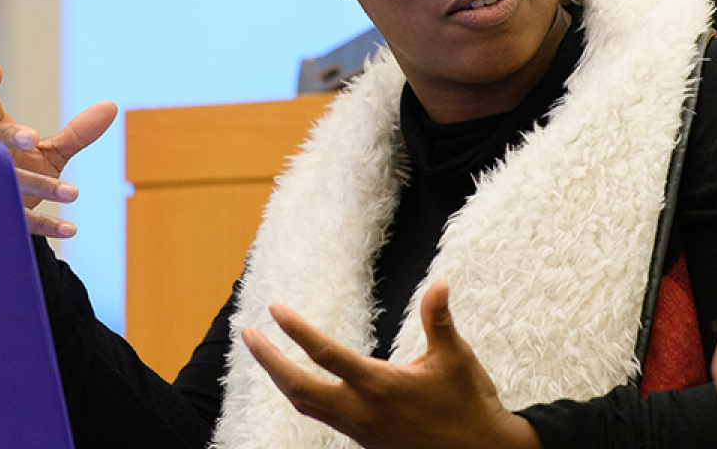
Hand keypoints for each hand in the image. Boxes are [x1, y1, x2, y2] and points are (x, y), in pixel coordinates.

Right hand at [0, 62, 117, 238]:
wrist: (5, 218)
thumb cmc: (23, 173)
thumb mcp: (51, 152)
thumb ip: (78, 132)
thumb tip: (112, 106)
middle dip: (8, 137)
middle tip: (30, 137)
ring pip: (9, 183)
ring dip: (40, 186)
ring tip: (73, 192)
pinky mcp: (0, 217)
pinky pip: (23, 221)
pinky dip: (48, 225)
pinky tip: (71, 228)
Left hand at [241, 280, 539, 448]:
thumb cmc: (469, 405)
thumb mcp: (456, 357)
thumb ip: (438, 319)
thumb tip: (438, 283)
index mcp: (379, 387)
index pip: (325, 355)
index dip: (296, 331)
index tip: (275, 310)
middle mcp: (362, 411)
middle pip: (297, 389)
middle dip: (269, 361)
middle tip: (248, 335)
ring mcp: (360, 430)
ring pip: (306, 406)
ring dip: (282, 380)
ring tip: (266, 357)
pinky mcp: (365, 442)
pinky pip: (324, 417)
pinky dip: (304, 397)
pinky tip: (304, 384)